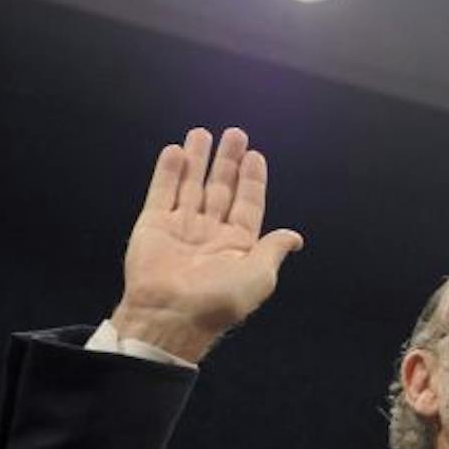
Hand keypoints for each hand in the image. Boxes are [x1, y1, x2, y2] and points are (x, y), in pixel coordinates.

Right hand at [109, 127, 302, 360]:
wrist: (171, 315)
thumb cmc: (219, 300)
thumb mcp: (259, 276)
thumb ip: (273, 249)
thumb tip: (295, 237)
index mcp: (237, 245)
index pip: (248, 203)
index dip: (252, 179)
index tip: (255, 155)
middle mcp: (210, 233)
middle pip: (221, 188)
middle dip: (228, 161)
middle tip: (235, 134)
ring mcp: (181, 227)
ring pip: (191, 185)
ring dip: (198, 159)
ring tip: (202, 133)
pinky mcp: (153, 225)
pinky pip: (162, 192)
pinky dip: (168, 172)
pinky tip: (176, 151)